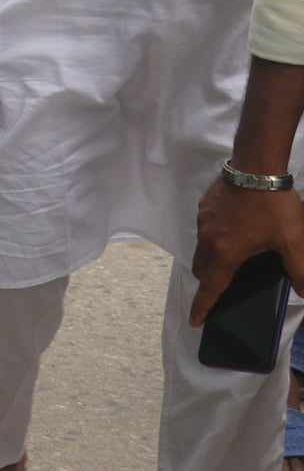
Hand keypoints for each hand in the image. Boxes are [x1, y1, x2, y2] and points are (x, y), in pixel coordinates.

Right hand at [190, 174, 303, 324]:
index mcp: (226, 253)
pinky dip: (213, 237)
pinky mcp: (204, 205)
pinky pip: (204, 229)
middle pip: (201, 268)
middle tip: (221, 286)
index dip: (203, 306)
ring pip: (201, 248)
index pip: (211, 287)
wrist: (256, 165)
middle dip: (208, 282)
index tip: (195, 321)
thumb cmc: (274, 206)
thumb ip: (300, 271)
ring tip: (232, 254)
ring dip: (211, 257)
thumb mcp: (294, 241)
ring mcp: (203, 220)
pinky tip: (233, 227)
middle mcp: (208, 239)